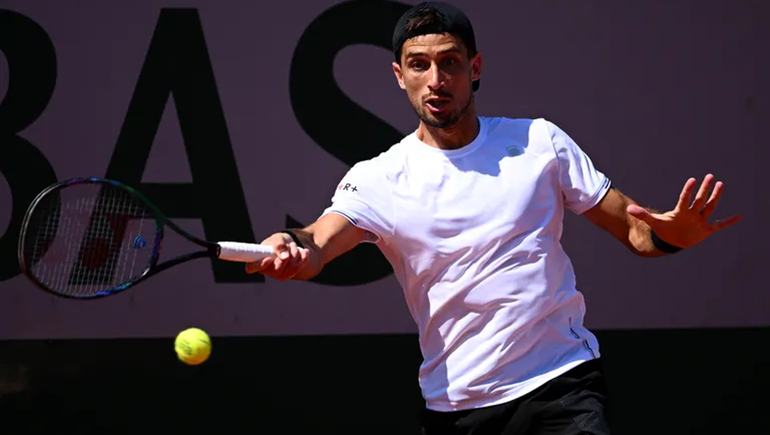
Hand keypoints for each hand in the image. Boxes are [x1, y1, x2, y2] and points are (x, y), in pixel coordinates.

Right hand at [245, 232, 308, 279]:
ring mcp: (278, 274)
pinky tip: (305, 252)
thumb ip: (278, 245)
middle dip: (286, 256)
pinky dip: (303, 259)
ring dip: (295, 255)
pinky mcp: (289, 274)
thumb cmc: (279, 242)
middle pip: (275, 270)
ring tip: (294, 246)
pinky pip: (298, 270)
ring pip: (288, 271)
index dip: (259, 265)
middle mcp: (266, 270)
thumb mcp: (278, 238)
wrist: (291, 245)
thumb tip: (284, 257)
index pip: (252, 267)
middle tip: (290, 245)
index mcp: (257, 259)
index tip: (269, 258)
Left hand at [626, 174, 741, 248]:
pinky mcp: (705, 229)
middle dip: (705, 189)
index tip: (692, 180)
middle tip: (710, 176)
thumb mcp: (653, 222)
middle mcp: (692, 213)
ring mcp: (699, 220)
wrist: (671, 241)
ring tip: (721, 184)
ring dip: (715, 197)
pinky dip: (728, 222)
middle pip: (699, 199)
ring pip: (709, 207)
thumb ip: (642, 215)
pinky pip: (719, 225)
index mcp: (680, 211)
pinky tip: (738, 217)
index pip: (685, 199)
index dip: (687, 191)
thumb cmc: (663, 229)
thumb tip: (628, 209)